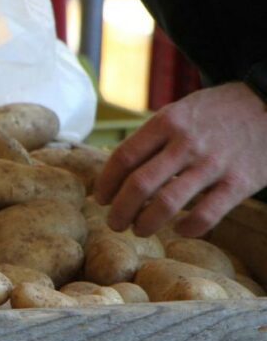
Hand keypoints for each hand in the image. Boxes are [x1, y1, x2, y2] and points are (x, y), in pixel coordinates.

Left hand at [94, 82, 266, 237]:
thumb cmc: (217, 112)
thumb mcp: (181, 111)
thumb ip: (153, 137)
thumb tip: (118, 171)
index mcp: (167, 122)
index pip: (123, 157)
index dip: (107, 183)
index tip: (101, 198)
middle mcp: (187, 142)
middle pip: (139, 184)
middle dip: (120, 210)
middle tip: (115, 223)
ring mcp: (214, 163)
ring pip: (167, 203)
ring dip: (146, 223)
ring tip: (140, 229)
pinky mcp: (240, 182)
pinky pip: (206, 215)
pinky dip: (188, 228)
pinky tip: (180, 229)